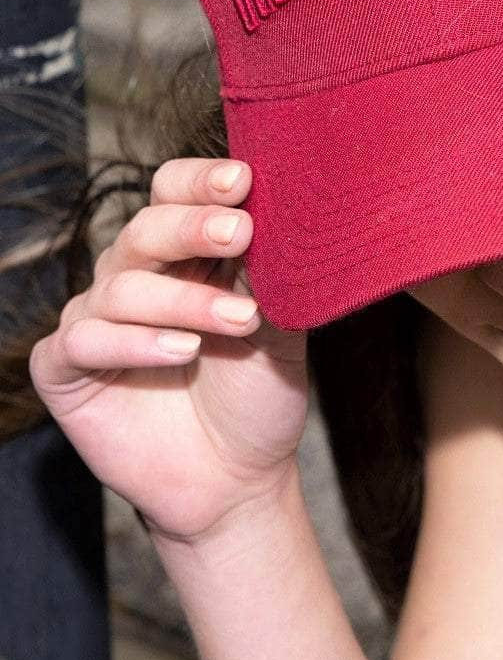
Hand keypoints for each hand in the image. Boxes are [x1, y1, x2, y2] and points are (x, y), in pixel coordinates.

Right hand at [29, 158, 309, 543]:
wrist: (239, 479)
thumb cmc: (257, 394)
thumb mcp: (278, 327)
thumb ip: (271, 272)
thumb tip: (278, 211)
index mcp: (185, 251)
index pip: (174, 191)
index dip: (200, 181)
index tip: (242, 180)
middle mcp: (136, 274)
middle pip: (146, 227)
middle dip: (194, 227)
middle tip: (239, 233)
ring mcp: (97, 318)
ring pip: (122, 285)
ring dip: (184, 299)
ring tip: (239, 320)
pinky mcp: (66, 369)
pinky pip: (85, 338)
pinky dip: (135, 341)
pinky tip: (181, 351)